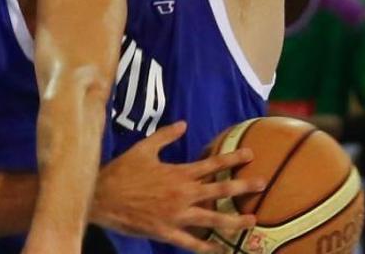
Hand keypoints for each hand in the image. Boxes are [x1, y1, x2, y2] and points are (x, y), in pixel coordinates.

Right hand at [92, 122, 265, 253]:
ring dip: (235, 221)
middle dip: (244, 187)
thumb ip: (164, 136)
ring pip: (213, 220)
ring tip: (252, 221)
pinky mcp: (167, 232)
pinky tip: (220, 250)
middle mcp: (182, 194)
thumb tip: (182, 123)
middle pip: (220, 191)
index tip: (250, 154)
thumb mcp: (142, 148)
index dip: (233, 158)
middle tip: (262, 184)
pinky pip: (191, 243)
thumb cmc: (122, 171)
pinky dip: (206, 248)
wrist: (102, 197)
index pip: (212, 164)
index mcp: (178, 173)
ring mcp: (177, 215)